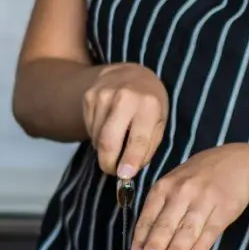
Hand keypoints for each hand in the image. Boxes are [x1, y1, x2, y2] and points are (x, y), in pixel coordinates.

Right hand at [83, 63, 167, 179]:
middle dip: (108, 163)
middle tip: (112, 171)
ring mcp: (103, 95)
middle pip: (108, 141)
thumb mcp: (159, 122)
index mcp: (148, 105)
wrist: (130, 73)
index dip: (130, 160)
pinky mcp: (89, 97)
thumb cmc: (150, 104)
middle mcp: (124, 97)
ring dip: (104, 150)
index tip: (124, 176)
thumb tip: (128, 172)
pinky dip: (97, 136)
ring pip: (97, 138)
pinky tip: (108, 128)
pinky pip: (90, 129)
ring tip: (116, 144)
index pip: (137, 139)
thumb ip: (148, 146)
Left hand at [130, 144, 248, 249]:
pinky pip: (211, 230)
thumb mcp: (175, 184)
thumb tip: (147, 243)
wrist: (238, 163)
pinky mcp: (225, 208)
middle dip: (156, 242)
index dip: (141, 237)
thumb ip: (162, 209)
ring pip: (188, 227)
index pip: (148, 215)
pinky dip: (202, 245)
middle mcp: (182, 191)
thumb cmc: (199, 177)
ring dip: (178, 247)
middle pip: (167, 222)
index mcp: (165, 186)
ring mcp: (204, 199)